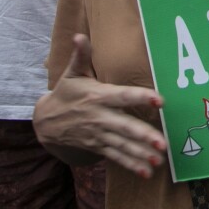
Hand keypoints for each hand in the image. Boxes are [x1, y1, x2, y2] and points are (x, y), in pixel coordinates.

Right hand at [33, 34, 167, 177]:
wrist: (46, 123)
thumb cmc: (66, 93)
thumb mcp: (72, 74)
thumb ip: (81, 56)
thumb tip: (79, 36)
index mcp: (98, 97)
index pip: (122, 96)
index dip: (141, 97)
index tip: (159, 100)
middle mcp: (100, 118)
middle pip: (124, 127)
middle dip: (143, 135)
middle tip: (162, 142)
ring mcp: (99, 135)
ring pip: (122, 145)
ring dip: (140, 154)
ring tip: (158, 161)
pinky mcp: (98, 147)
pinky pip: (116, 157)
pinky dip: (131, 165)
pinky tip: (147, 171)